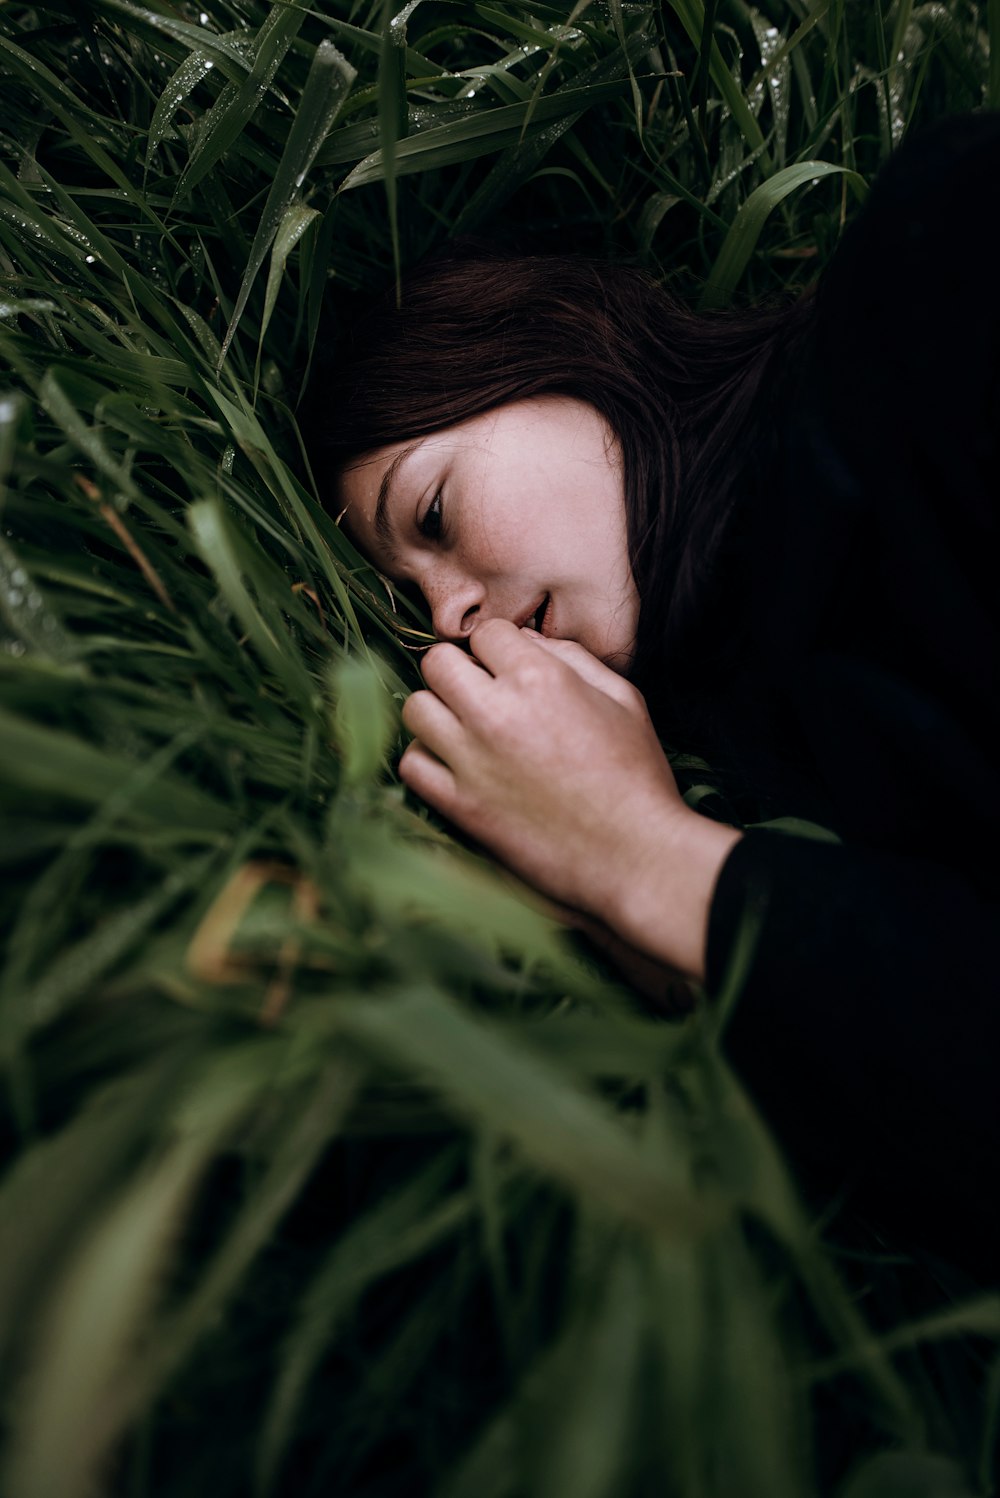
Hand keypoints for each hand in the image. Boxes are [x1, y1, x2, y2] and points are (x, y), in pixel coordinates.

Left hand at [400, 620, 740, 979]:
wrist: (633, 855)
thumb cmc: (636, 776)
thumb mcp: (623, 699)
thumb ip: (573, 657)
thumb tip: (527, 639)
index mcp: (540, 678)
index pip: (487, 633)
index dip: (500, 647)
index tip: (509, 668)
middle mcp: (496, 712)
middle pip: (438, 662)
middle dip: (460, 669)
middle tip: (482, 692)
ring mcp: (472, 760)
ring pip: (416, 708)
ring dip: (438, 711)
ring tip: (465, 727)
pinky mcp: (459, 804)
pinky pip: (412, 763)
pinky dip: (427, 759)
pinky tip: (455, 764)